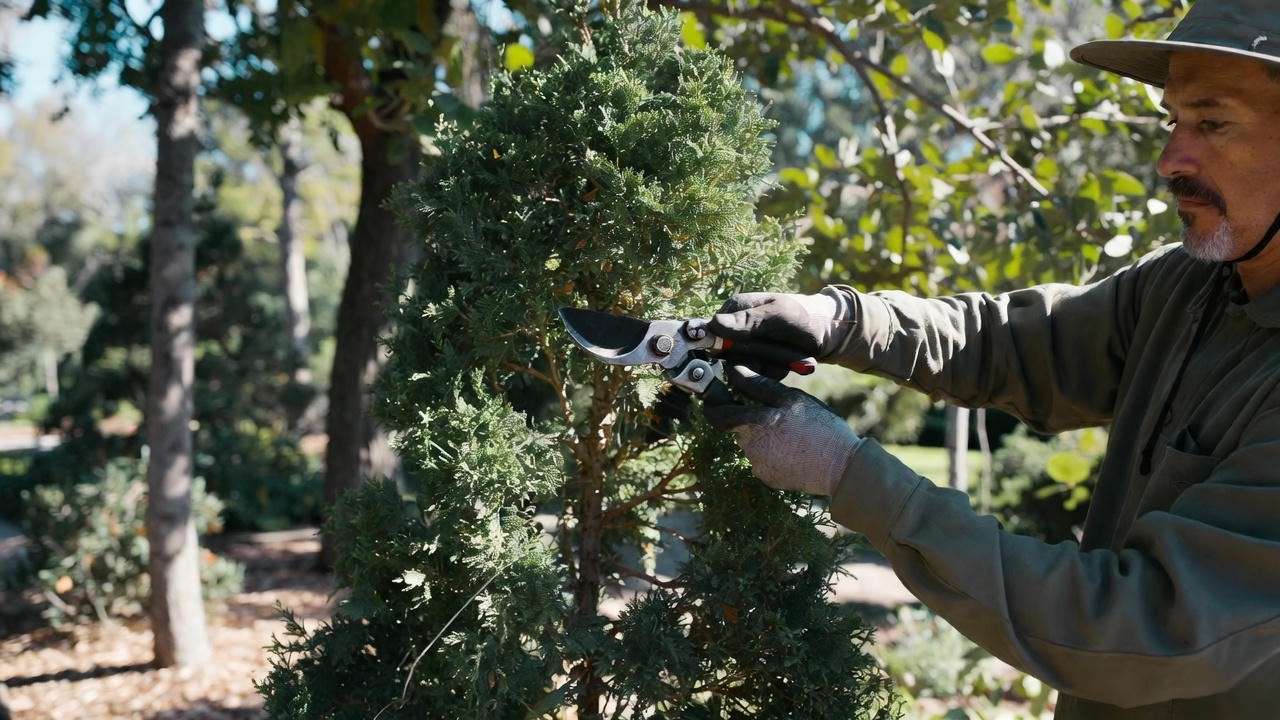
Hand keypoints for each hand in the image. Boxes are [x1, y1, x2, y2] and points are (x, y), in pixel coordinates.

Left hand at [702, 364, 862, 495]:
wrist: (842, 468)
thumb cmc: (821, 428)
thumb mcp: (793, 399)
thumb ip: (759, 385)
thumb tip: (733, 370)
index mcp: (755, 424)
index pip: (717, 414)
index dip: (714, 404)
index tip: (717, 397)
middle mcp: (750, 448)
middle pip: (739, 428)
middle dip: (751, 419)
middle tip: (778, 415)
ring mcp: (758, 466)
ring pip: (753, 443)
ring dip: (765, 435)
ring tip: (794, 433)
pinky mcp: (768, 479)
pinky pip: (764, 460)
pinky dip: (774, 452)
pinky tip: (795, 450)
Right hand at [707, 289, 854, 365]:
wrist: (829, 331)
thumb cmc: (805, 316)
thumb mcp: (778, 316)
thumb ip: (748, 321)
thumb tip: (714, 324)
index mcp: (734, 309)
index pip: (711, 333)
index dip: (725, 347)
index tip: (750, 351)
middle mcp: (735, 328)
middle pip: (729, 356)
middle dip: (758, 358)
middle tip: (782, 350)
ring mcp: (746, 346)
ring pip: (744, 369)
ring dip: (770, 366)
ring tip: (791, 356)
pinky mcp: (756, 361)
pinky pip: (756, 375)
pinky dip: (774, 372)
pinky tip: (789, 363)